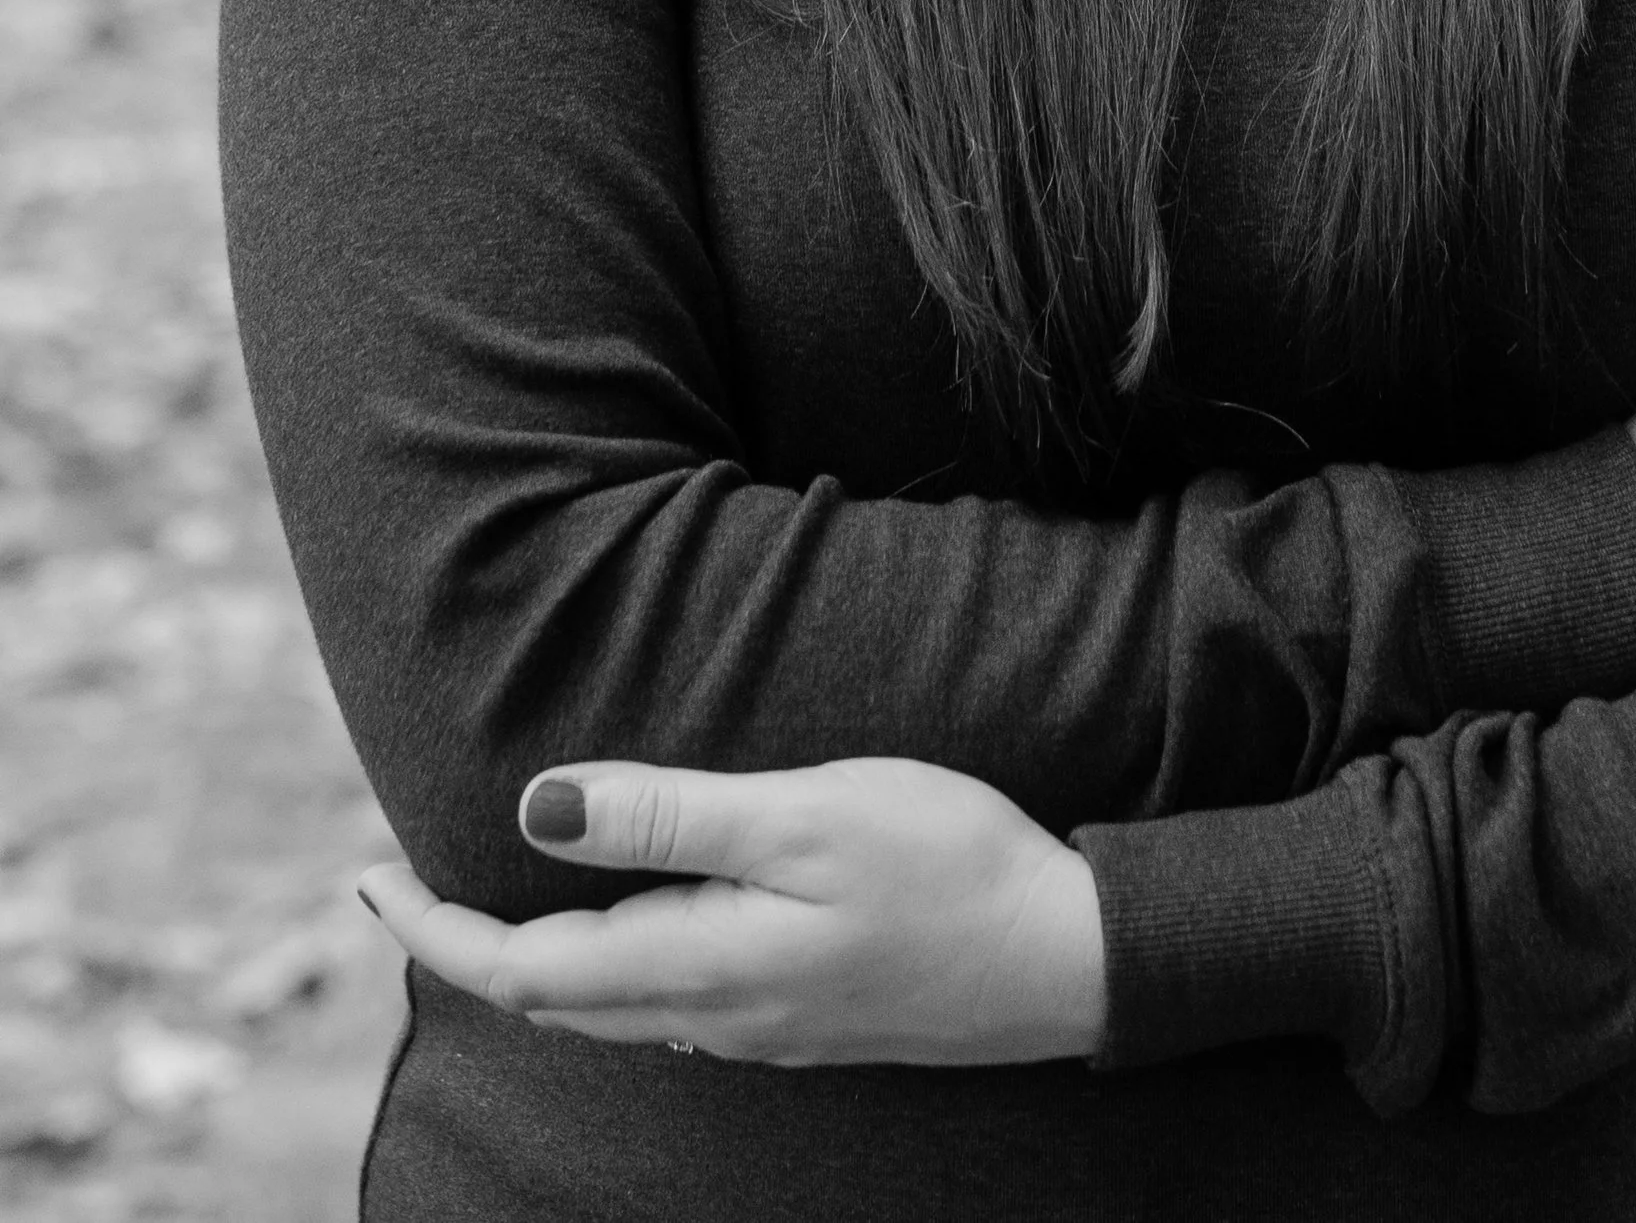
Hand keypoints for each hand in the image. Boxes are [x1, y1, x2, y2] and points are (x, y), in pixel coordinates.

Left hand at [357, 754, 1106, 1068]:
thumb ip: (673, 813)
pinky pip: (667, 1009)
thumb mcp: (807, 818)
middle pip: (550, 1001)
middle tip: (402, 886)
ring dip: (533, 965)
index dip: (432, 931)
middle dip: (465, 949)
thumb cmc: (945, 865)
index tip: (366, 881)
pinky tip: (627, 926)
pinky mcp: (801, 1018)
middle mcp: (712, 1015)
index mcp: (698, 964)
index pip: (522, 970)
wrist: (1066, 958)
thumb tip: (535, 809)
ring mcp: (760, 1028)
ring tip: (494, 898)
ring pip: (607, 1013)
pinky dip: (608, 969)